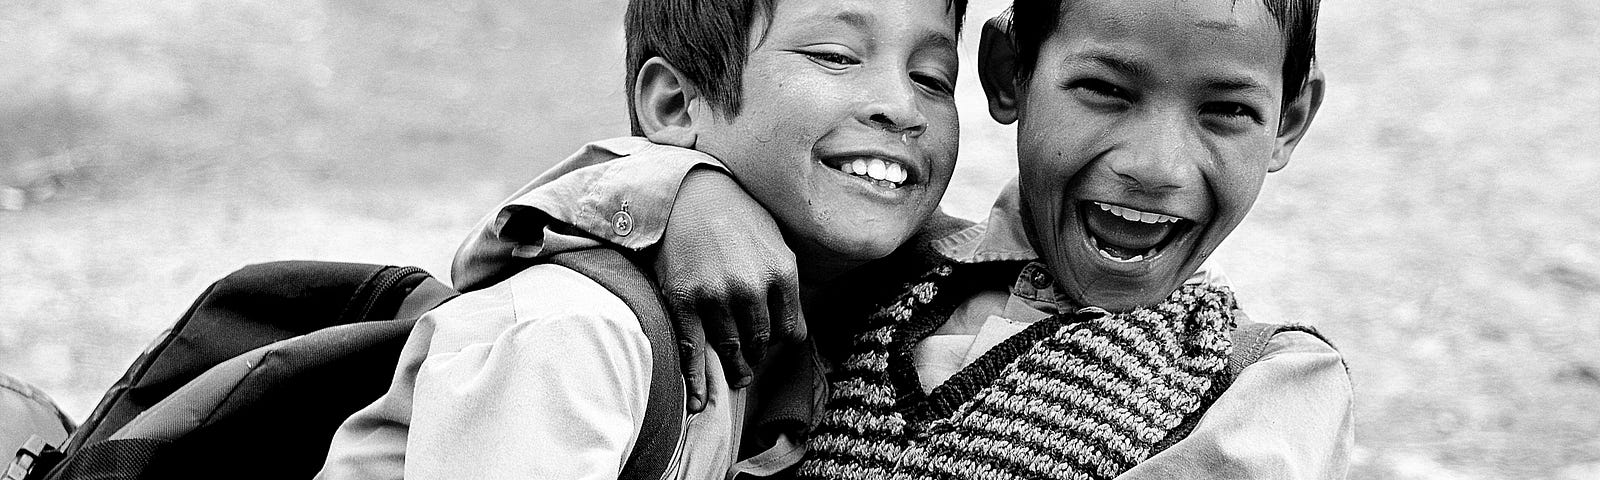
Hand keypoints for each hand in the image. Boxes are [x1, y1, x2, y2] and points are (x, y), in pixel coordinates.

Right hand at [654, 167, 804, 412]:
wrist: (686, 192)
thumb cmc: (735, 215)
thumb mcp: (775, 241)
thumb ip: (786, 282)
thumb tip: (796, 331)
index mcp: (782, 272)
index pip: (790, 331)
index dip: (779, 342)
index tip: (770, 345)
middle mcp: (752, 287)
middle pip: (760, 342)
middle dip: (755, 357)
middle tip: (749, 367)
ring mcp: (717, 296)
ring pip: (730, 350)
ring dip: (733, 370)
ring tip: (735, 378)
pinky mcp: (685, 300)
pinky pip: (693, 350)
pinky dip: (696, 380)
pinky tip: (698, 400)